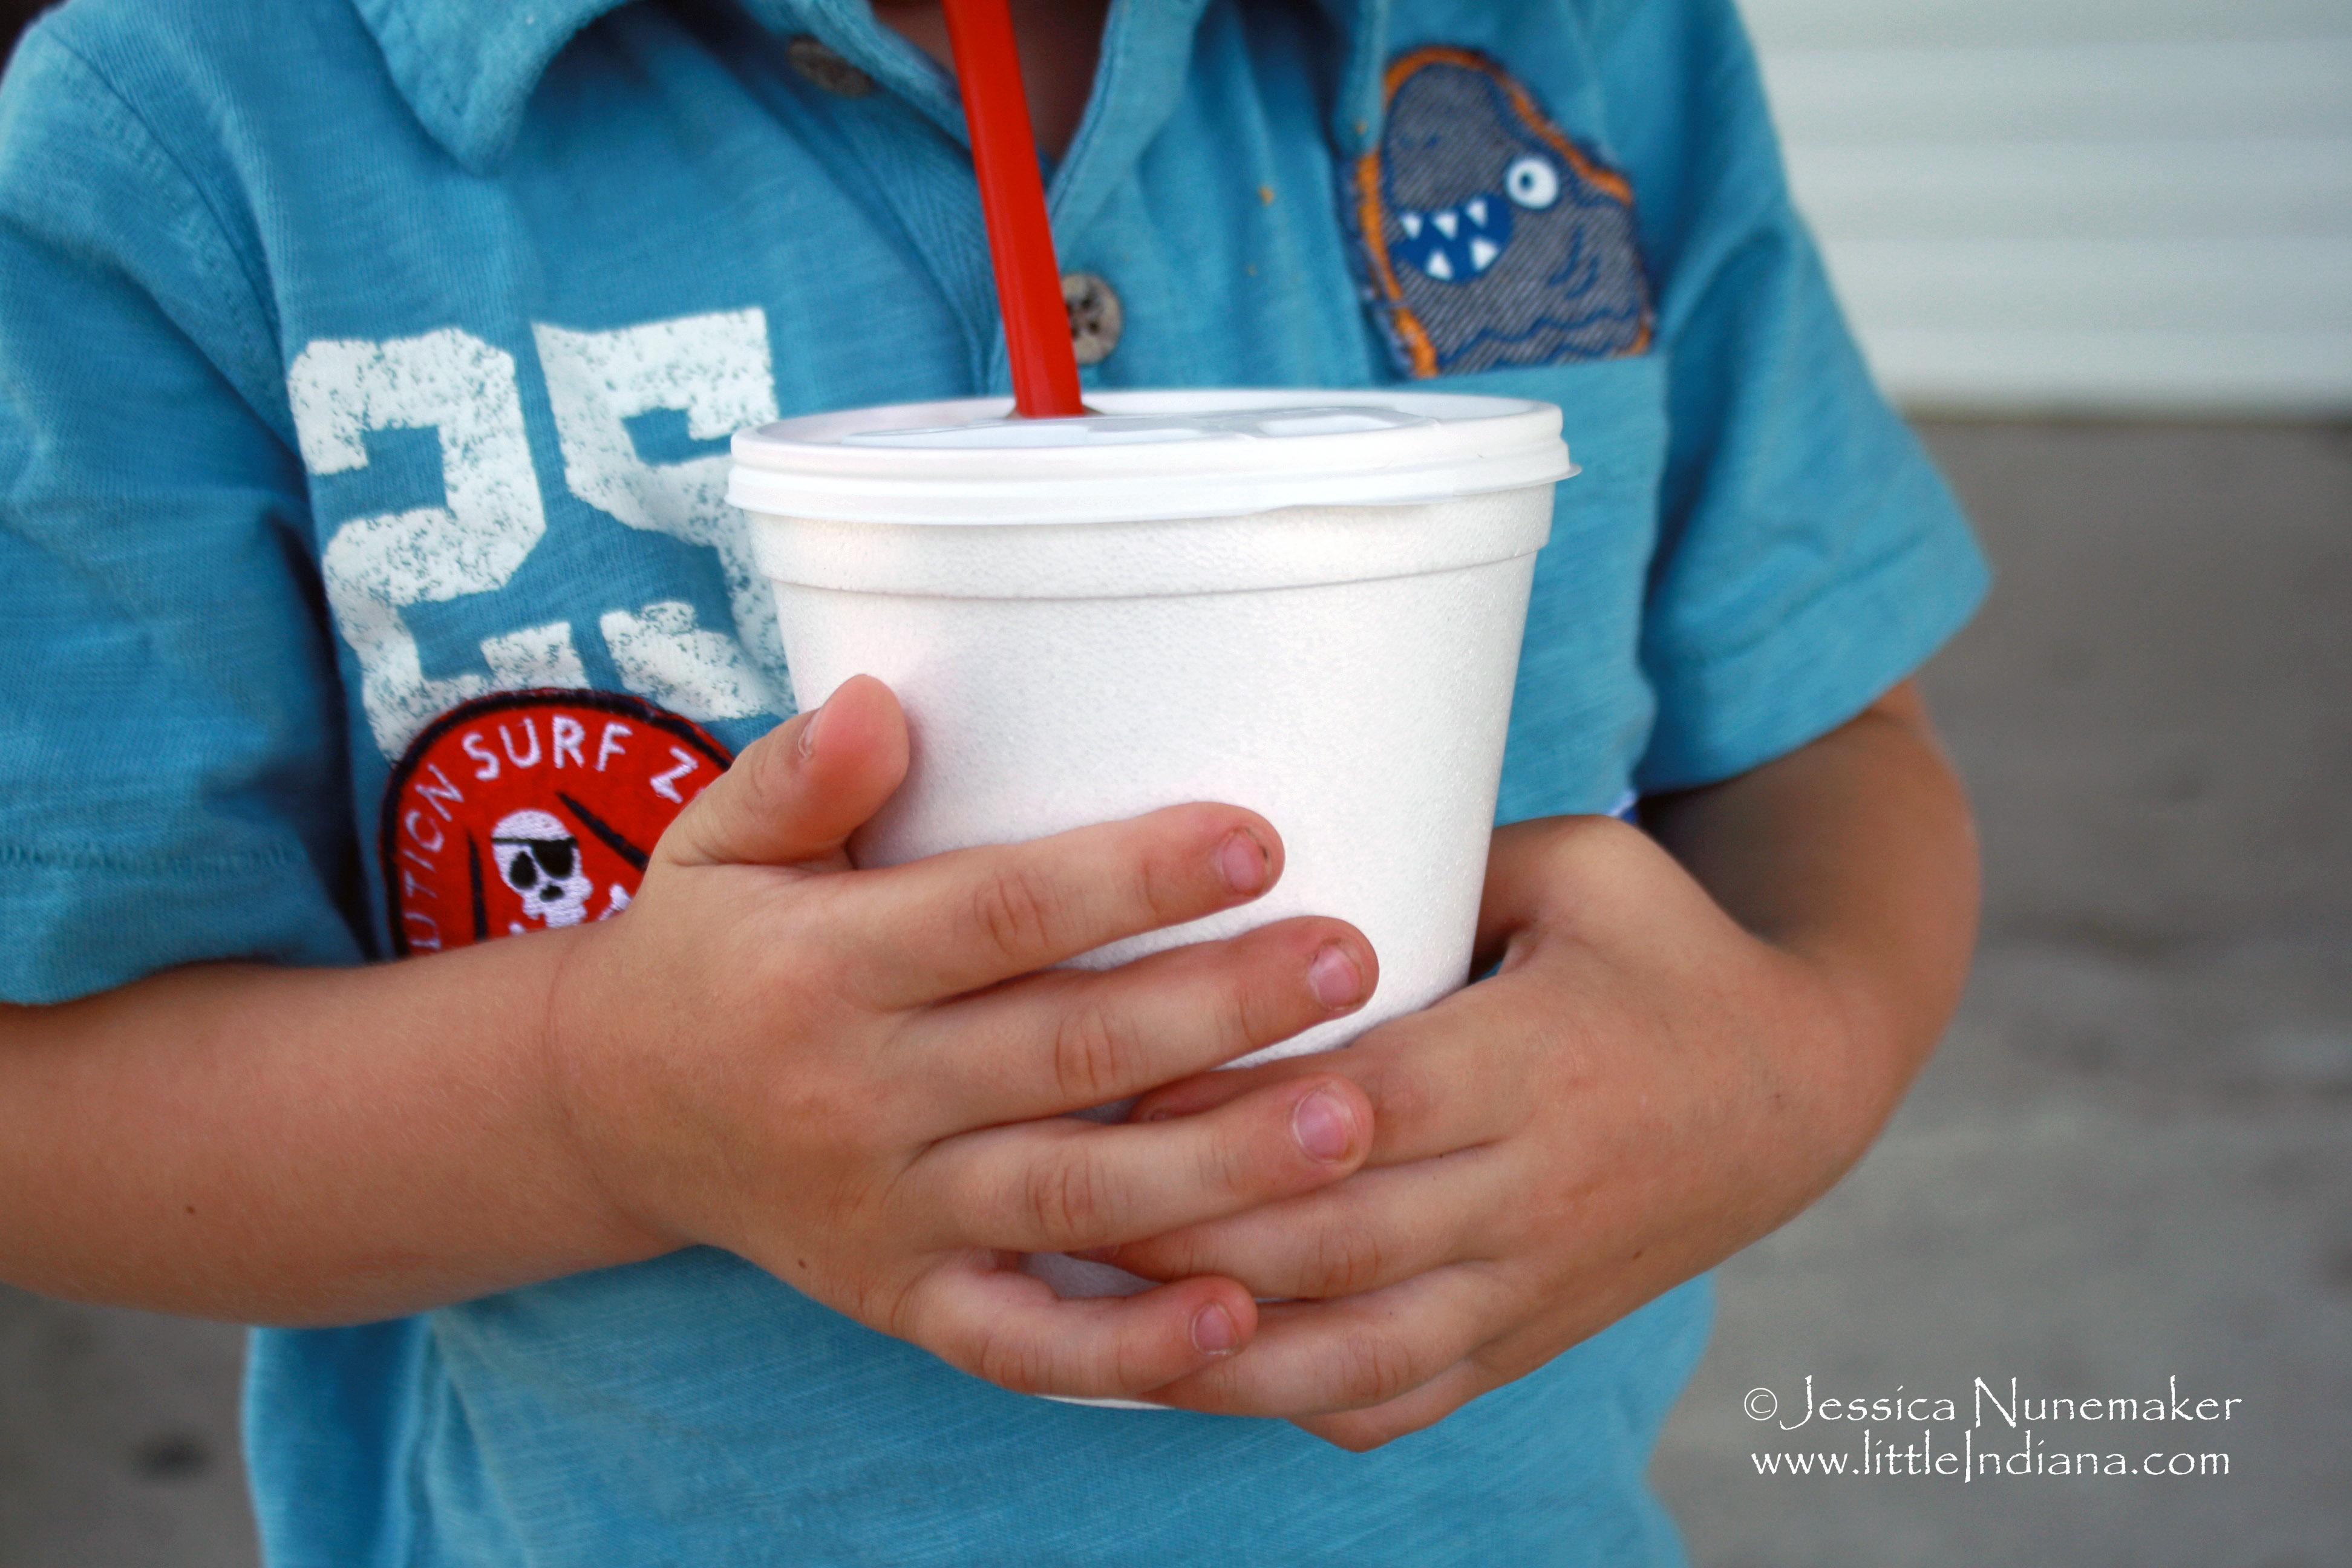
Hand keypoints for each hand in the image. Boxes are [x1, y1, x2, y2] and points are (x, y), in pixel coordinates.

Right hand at [544, 676, 1379, 1402]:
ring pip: (1073, 1197)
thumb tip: (880, 700)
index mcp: (823, 967)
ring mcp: (888, 1214)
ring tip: (1351, 1120)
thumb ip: (798, 773)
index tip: (1258, 838)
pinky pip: (1023, 1343)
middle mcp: (857, 1097)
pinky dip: (1127, 1349)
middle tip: (1353, 960)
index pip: (995, 916)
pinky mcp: (910, 1301)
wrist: (617, 1115)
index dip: (1127, 879)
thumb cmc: (712, 951)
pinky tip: (1240, 1316)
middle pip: (1065, 1054)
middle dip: (1218, 1009)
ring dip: (1218, 1168)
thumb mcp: (715, 842)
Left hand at [1093, 813, 1889, 1445]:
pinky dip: (1290, 1396)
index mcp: (1539, 1064)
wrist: (1796, 1090)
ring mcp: (1529, 1284)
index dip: (1232, 1104)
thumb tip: (1267, 856)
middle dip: (1186, 1224)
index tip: (1115, 1075)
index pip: (1362, 1106)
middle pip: (1334, 1236)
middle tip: (1054, 1184)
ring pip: (1352, 1345)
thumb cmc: (1660, 949)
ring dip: (1213, 1337)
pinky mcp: (1523, 1338)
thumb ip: (1442, 859)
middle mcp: (1535, 1192)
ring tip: (1087, 1297)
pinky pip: (1396, 1397)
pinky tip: (1189, 1369)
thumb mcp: (1578, 865)